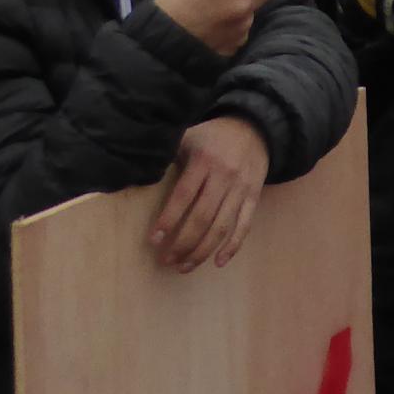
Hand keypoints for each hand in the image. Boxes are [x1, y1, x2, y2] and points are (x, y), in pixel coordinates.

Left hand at [152, 115, 267, 271]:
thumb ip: (168, 154)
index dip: (168, 219)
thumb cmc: (212, 137)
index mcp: (203, 160)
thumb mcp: (188, 137)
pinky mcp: (254, 196)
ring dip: (202, 251)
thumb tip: (139, 172)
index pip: (183, 195)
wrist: (253, 128)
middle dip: (183, 243)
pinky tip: (218, 262)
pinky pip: (244, 225)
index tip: (154, 240)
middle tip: (166, 259)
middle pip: (202, 217)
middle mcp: (224, 175)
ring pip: (221, 227)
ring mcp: (241, 188)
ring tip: (184, 266)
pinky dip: (232, 246)